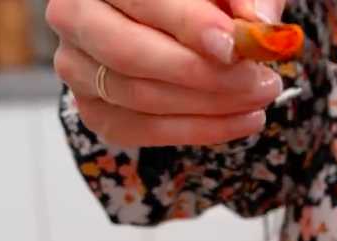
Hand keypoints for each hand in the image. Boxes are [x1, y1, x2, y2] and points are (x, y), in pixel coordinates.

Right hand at [47, 0, 287, 145]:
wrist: (178, 24)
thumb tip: (260, 24)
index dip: (187, 23)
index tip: (233, 46)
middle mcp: (74, 15)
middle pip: (128, 53)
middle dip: (201, 74)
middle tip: (260, 81)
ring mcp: (76, 65)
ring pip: (137, 95)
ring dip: (210, 104)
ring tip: (262, 95)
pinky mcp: (93, 108)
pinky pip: (142, 129)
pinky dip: (199, 129)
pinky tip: (244, 120)